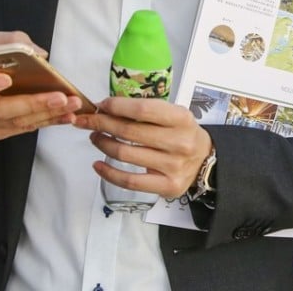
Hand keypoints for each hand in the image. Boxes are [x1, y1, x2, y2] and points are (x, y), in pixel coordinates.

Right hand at [0, 31, 82, 144]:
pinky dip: (47, 121)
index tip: (6, 78)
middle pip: (0, 109)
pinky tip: (65, 115)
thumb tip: (38, 54)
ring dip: (48, 114)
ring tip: (72, 105)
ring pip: (16, 122)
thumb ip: (8, 43)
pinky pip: (23, 129)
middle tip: (60, 97)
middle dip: (33, 103)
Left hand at [74, 96, 212, 198]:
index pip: (143, 109)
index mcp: (181, 118)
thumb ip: (146, 111)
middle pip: (129, 131)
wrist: (205, 160)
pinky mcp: (167, 186)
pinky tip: (97, 164)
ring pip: (125, 154)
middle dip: (102, 123)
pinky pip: (129, 181)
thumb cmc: (183, 133)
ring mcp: (173, 166)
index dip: (117, 106)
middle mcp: (179, 142)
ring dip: (102, 144)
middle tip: (88, 121)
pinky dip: (108, 173)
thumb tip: (107, 108)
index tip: (101, 105)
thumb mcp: (174, 115)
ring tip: (95, 137)